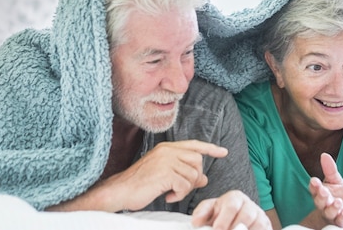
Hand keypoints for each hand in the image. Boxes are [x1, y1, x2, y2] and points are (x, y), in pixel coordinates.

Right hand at [87, 140, 227, 211]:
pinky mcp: (165, 173)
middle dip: (195, 177)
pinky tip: (167, 196)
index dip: (210, 148)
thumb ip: (183, 172)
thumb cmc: (139, 184)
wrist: (119, 191)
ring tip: (171, 193)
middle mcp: (168, 151)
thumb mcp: (164, 175)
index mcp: (166, 148)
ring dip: (186, 189)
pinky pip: (185, 186)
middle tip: (182, 188)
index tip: (223, 152)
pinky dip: (179, 195)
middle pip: (197, 161)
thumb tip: (204, 178)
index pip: (194, 145)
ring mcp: (166, 160)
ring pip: (193, 175)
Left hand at [191, 190, 270, 229]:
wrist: (233, 219)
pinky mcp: (267, 226)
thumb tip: (196, 222)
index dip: (224, 220)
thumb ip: (202, 213)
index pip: (232, 206)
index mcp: (235, 197)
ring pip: (258, 225)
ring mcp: (260, 216)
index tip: (217, 229)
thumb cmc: (220, 214)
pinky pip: (264, 229)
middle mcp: (249, 205)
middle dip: (235, 228)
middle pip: (246, 217)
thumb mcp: (209, 211)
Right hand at [307, 153, 342, 227]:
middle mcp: (323, 204)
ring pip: (329, 212)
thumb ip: (330, 169)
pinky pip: (340, 221)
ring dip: (332, 207)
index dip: (314, 185)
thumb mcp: (334, 180)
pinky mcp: (340, 222)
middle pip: (319, 201)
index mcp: (320, 193)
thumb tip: (324, 155)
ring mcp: (331, 214)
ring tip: (337, 202)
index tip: (315, 180)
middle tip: (323, 191)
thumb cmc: (337, 195)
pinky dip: (342, 217)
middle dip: (321, 196)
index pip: (314, 189)